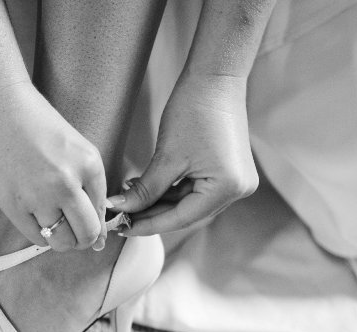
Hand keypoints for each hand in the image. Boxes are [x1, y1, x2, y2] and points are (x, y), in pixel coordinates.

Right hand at [0, 81, 106, 250]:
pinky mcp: (13, 205)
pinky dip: (41, 234)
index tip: (86, 220)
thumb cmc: (34, 121)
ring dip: (63, 240)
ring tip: (55, 224)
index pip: (103, 212)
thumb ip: (89, 187)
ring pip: (63, 242)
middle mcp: (68, 183)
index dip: (97, 222)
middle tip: (76, 232)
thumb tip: (101, 238)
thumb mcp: (74, 148)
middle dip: (85, 239)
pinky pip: (37, 238)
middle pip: (88, 234)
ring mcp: (39, 197)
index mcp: (90, 164)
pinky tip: (36, 217)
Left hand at [107, 74, 257, 235]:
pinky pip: (197, 190)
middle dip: (153, 214)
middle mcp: (238, 190)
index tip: (122, 228)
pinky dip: (173, 191)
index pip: (181, 218)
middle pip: (187, 213)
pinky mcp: (230, 172)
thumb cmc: (193, 110)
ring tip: (130, 198)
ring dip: (161, 203)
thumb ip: (144, 190)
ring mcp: (236, 182)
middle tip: (123, 216)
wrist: (215, 78)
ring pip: (190, 203)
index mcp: (227, 188)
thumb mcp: (166, 156)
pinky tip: (148, 187)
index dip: (149, 225)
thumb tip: (119, 210)